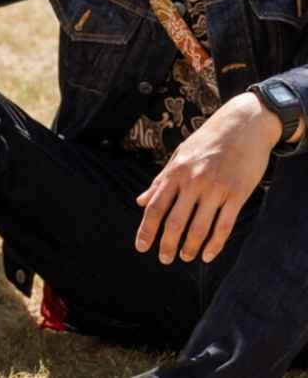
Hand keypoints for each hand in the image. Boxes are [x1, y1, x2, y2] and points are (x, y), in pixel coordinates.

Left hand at [134, 92, 279, 264]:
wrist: (244, 125)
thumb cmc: (207, 141)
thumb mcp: (179, 156)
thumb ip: (160, 181)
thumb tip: (140, 201)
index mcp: (175, 172)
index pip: (155, 207)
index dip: (146, 230)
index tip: (141, 247)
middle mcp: (193, 182)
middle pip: (174, 221)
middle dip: (166, 244)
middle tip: (164, 259)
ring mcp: (216, 188)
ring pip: (199, 227)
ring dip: (190, 247)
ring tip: (185, 257)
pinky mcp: (238, 194)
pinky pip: (224, 225)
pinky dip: (215, 244)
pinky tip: (208, 255)